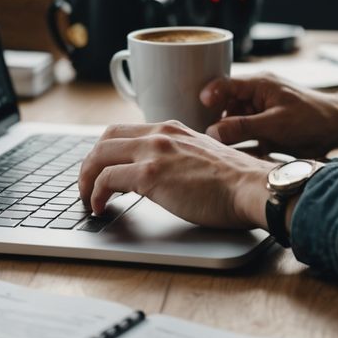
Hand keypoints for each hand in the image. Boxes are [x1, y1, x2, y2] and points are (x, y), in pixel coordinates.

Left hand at [78, 121, 273, 228]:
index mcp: (172, 129)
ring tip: (88, 199)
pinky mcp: (150, 175)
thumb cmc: (235, 182)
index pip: (126, 131)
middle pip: (106, 138)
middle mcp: (159, 134)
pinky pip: (106, 180)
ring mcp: (153, 152)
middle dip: (90, 163)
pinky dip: (95, 194)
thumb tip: (164, 176)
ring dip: (86, 179)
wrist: (251, 187)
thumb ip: (179, 158)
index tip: (103, 170)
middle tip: (87, 184)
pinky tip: (100, 208)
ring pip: (99, 156)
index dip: (108, 151)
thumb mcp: (201, 157)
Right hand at [201, 76, 337, 154]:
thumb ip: (243, 127)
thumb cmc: (313, 120)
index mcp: (259, 85)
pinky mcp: (268, 128)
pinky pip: (247, 135)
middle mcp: (258, 95)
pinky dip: (241, 145)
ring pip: (235, 122)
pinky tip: (234, 157)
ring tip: (216, 150)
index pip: (225, 84)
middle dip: (216, 120)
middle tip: (204, 137)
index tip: (197, 108)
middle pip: (226, 106)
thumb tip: (212, 131)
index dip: (209, 95)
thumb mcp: (276, 124)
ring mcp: (263, 112)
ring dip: (228, 135)